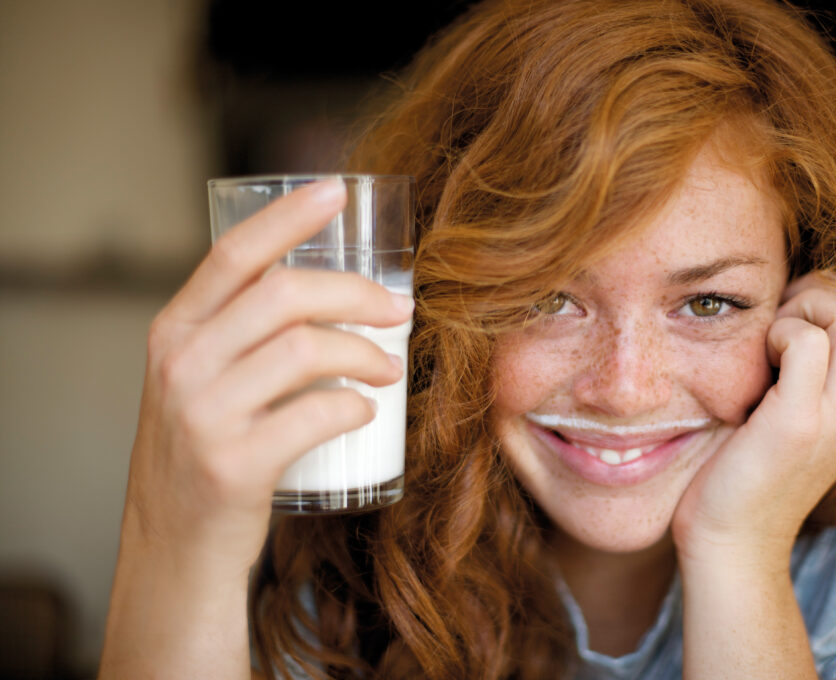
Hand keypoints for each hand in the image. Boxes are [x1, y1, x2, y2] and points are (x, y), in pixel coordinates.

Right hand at [122, 181, 412, 577]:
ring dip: (365, 352)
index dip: (289, 216)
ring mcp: (203, 414)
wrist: (174, 548)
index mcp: (175, 331)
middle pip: (285, 295)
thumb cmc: (202, 454)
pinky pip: (315, 414)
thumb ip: (238, 334)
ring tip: (388, 368)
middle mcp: (181, 364)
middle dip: (356, 294)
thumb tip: (326, 291)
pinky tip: (364, 410)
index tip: (337, 190)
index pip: (234, 253)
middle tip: (399, 310)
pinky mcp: (233, 464)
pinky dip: (353, 405)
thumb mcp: (198, 381)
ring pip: (305, 349)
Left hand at [672, 271, 835, 565]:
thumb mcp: (784, 415)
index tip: (780, 320)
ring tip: (767, 343)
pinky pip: (809, 343)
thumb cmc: (740, 473)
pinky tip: (756, 362)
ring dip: (803, 310)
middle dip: (819, 294)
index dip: (826, 300)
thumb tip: (780, 313)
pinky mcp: (802, 423)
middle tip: (773, 323)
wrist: (730, 544)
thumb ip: (799, 372)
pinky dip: (780, 333)